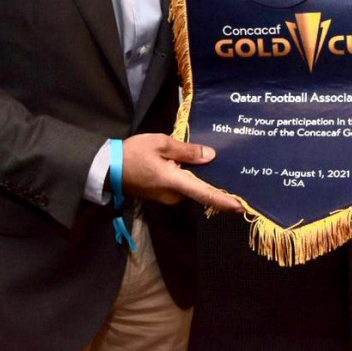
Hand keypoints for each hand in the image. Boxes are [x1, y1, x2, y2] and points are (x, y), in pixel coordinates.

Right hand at [121, 133, 242, 211]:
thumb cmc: (133, 153)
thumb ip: (187, 151)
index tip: (242, 206)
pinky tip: (195, 164)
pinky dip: (190, 177)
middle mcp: (174, 195)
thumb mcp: (161, 143)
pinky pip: (183, 186)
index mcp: (174, 182)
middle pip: (201, 188)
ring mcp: (168, 197)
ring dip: (201, 177)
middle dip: (215, 180)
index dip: (225, 200)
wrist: (108, 168)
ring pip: (191, 187)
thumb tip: (210, 156)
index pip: (205, 193)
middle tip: (233, 168)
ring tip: (215, 161)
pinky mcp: (163, 195)